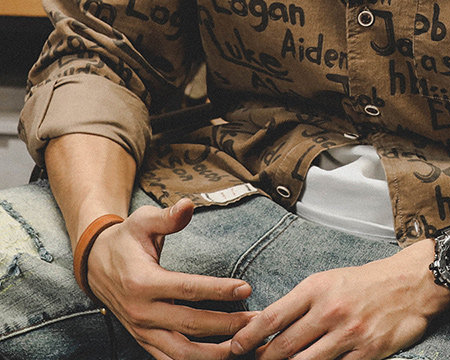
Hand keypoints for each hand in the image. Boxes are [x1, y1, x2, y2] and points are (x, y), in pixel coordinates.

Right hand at [87, 198, 255, 359]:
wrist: (94, 263)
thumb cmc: (125, 239)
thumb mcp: (143, 220)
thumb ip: (168, 216)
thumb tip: (188, 205)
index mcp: (142, 282)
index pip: (187, 289)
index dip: (218, 290)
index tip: (246, 289)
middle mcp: (141, 311)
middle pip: (190, 324)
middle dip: (226, 325)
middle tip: (255, 320)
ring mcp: (141, 330)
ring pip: (180, 352)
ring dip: (213, 352)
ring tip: (242, 344)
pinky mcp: (142, 339)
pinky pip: (169, 359)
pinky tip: (218, 355)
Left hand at [229, 239, 449, 359]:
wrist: (410, 283)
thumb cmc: (366, 281)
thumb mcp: (331, 281)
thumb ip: (303, 302)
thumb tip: (270, 324)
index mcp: (317, 288)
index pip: (273, 317)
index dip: (248, 336)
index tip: (233, 347)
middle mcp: (329, 311)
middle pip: (283, 346)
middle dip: (262, 359)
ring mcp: (348, 335)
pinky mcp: (366, 353)